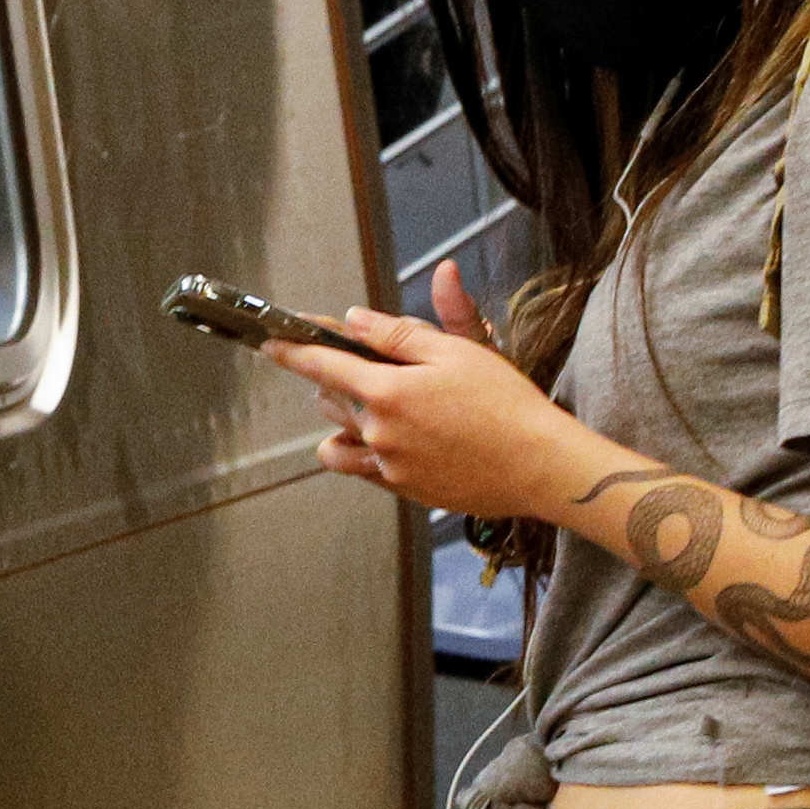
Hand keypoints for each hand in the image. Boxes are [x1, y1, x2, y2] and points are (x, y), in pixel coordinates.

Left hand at [267, 260, 594, 522]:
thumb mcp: (456, 351)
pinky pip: (361, 467)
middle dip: (340, 378)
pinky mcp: (402, 490)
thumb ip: (398, 335)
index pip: (323, 364)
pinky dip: (363, 449)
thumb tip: (354, 318)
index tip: (271, 342)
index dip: (293, 350)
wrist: (539, 465)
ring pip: (341, 435)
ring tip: (386, 403)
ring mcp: (388, 466)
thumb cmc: (504, 403)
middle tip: (382, 367)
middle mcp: (378, 432)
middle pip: (331, 398)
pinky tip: (390, 438)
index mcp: (388, 391)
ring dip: (348, 415)